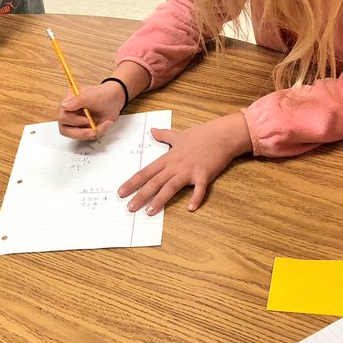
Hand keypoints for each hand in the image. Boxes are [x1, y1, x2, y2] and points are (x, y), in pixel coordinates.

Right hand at [57, 82, 126, 139]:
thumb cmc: (102, 94)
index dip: (73, 121)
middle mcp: (69, 114)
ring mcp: (76, 123)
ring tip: (103, 125)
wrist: (115, 99)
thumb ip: (77, 100)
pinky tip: (105, 123)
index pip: (62, 117)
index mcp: (67, 102)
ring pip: (76, 136)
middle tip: (93, 129)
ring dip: (91, 133)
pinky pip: (87, 137)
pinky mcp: (84, 129)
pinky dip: (98, 132)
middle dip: (81, 132)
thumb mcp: (91, 95)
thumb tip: (64, 106)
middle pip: (65, 130)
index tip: (87, 119)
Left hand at [117, 113, 252, 212]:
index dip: (132, 182)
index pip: (146, 172)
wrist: (222, 134)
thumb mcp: (179, 134)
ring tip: (150, 212)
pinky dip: (196, 198)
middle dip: (140, 195)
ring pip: (170, 187)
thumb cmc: (202, 134)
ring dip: (160, 200)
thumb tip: (152, 130)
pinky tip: (191, 208)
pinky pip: (199, 189)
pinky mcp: (204, 174)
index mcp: (168, 158)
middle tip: (129, 207)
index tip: (121, 192)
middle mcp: (175, 165)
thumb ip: (164, 135)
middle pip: (154, 182)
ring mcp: (189, 170)